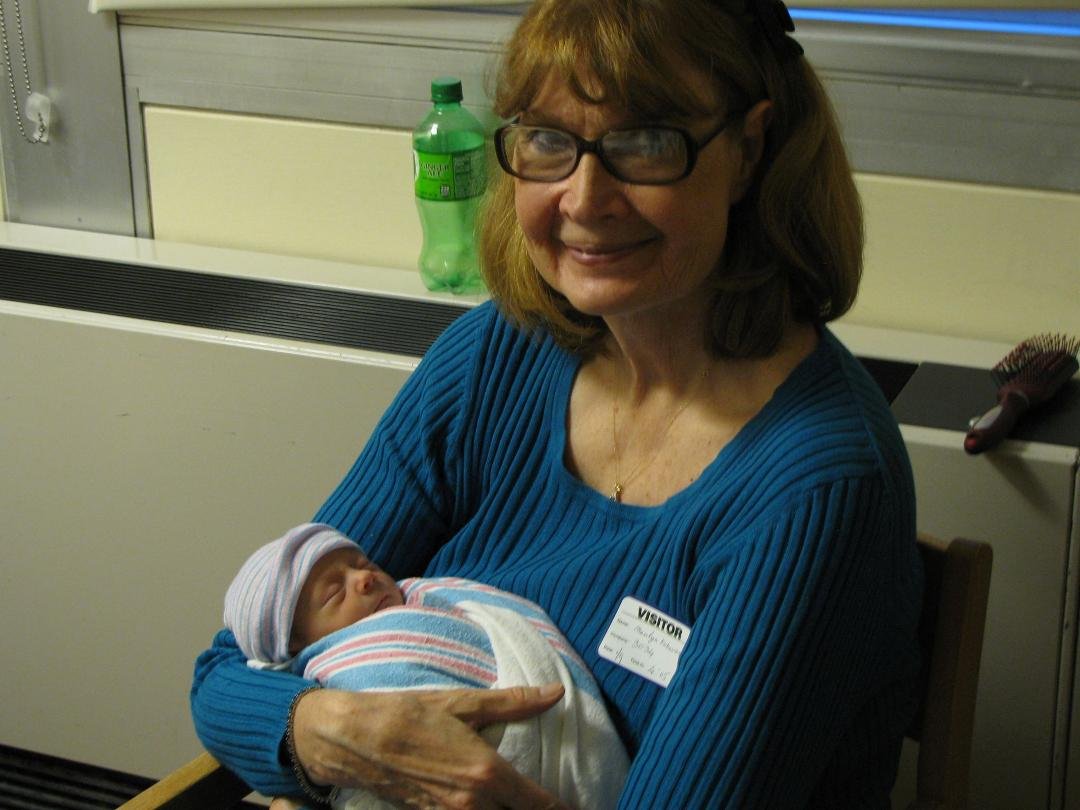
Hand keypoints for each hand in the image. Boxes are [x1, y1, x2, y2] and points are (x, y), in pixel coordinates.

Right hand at [291, 684, 571, 809]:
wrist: (354, 739)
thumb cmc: (409, 715)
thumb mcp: (463, 703)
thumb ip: (514, 703)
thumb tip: (555, 694)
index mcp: (487, 773)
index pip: (539, 805)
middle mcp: (472, 804)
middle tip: (560, 809)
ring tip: (524, 806)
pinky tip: (493, 808)